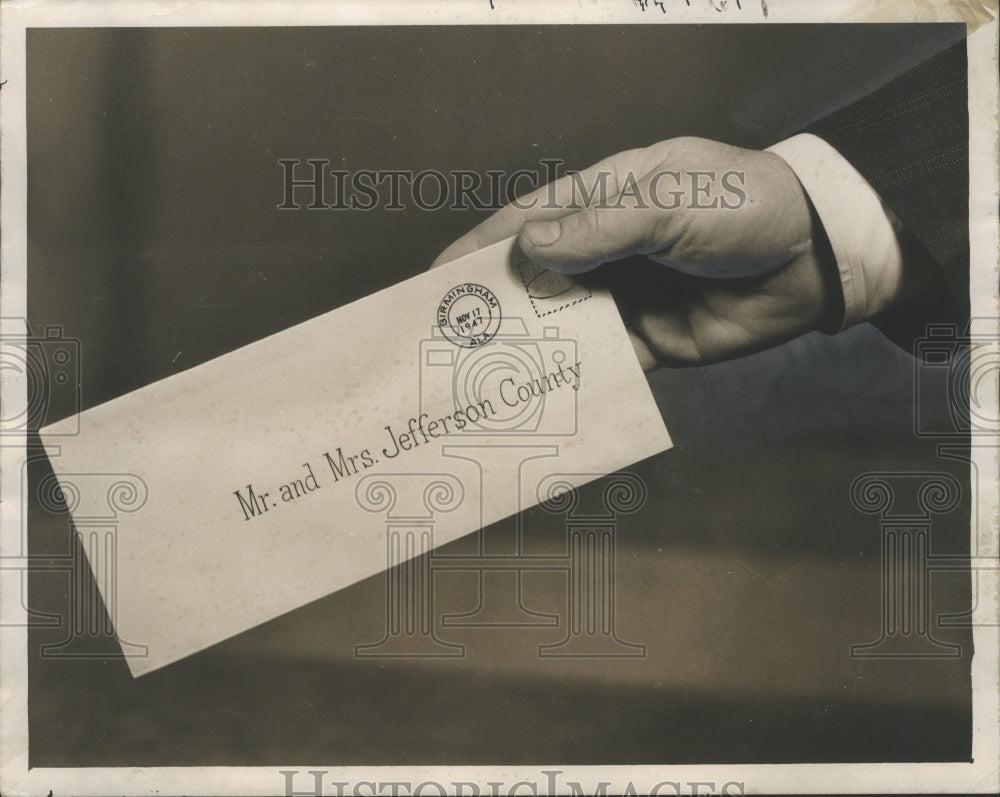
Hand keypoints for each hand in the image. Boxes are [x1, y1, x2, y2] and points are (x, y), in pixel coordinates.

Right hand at [431, 137, 840, 368]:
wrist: (813, 261)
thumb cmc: (743, 207)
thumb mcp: (670, 201)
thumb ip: (601, 228)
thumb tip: (528, 248)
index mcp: (606, 201)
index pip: (529, 221)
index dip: (481, 248)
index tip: (437, 279)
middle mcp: (608, 252)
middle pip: (537, 279)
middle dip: (496, 306)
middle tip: (448, 339)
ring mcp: (626, 300)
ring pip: (563, 325)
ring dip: (528, 347)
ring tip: (480, 376)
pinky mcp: (650, 345)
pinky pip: (603, 363)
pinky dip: (574, 377)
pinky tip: (542, 394)